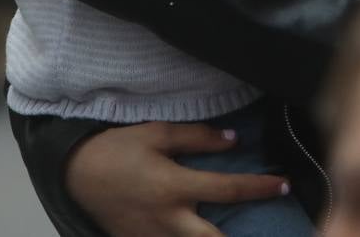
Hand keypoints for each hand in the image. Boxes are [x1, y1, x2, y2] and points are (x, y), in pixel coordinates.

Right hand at [66, 122, 289, 236]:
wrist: (75, 173)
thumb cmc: (117, 149)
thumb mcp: (156, 133)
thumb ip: (197, 138)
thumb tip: (233, 139)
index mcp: (174, 186)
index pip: (228, 189)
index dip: (260, 187)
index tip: (284, 185)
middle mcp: (169, 219)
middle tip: (270, 232)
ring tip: (241, 233)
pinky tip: (201, 233)